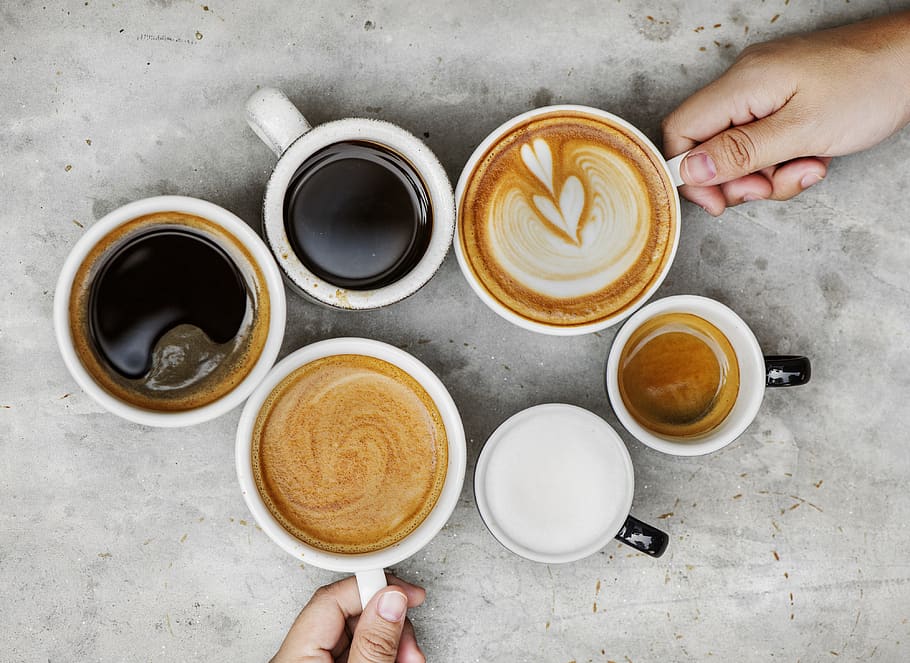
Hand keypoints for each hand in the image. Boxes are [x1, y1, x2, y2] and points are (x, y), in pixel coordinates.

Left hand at [271, 575, 426, 662]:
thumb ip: (373, 643)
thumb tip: (391, 599)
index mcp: (296, 656)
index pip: (333, 598)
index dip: (374, 588)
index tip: (407, 594)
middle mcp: (301, 658)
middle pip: (350, 616)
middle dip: (390, 623)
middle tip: (411, 645)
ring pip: (359, 635)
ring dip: (392, 641)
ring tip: (410, 660)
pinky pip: (357, 653)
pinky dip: (382, 654)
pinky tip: (398, 661)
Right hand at [662, 11, 909, 215]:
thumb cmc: (871, 85)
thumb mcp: (803, 131)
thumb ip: (741, 153)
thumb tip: (690, 170)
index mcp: (743, 84)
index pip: (682, 130)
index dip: (690, 172)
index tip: (718, 201)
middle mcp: (747, 83)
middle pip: (710, 145)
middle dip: (738, 179)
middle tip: (769, 188)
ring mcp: (766, 90)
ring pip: (741, 150)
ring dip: (768, 174)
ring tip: (806, 168)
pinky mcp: (785, 99)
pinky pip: (766, 141)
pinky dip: (784, 160)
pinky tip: (814, 157)